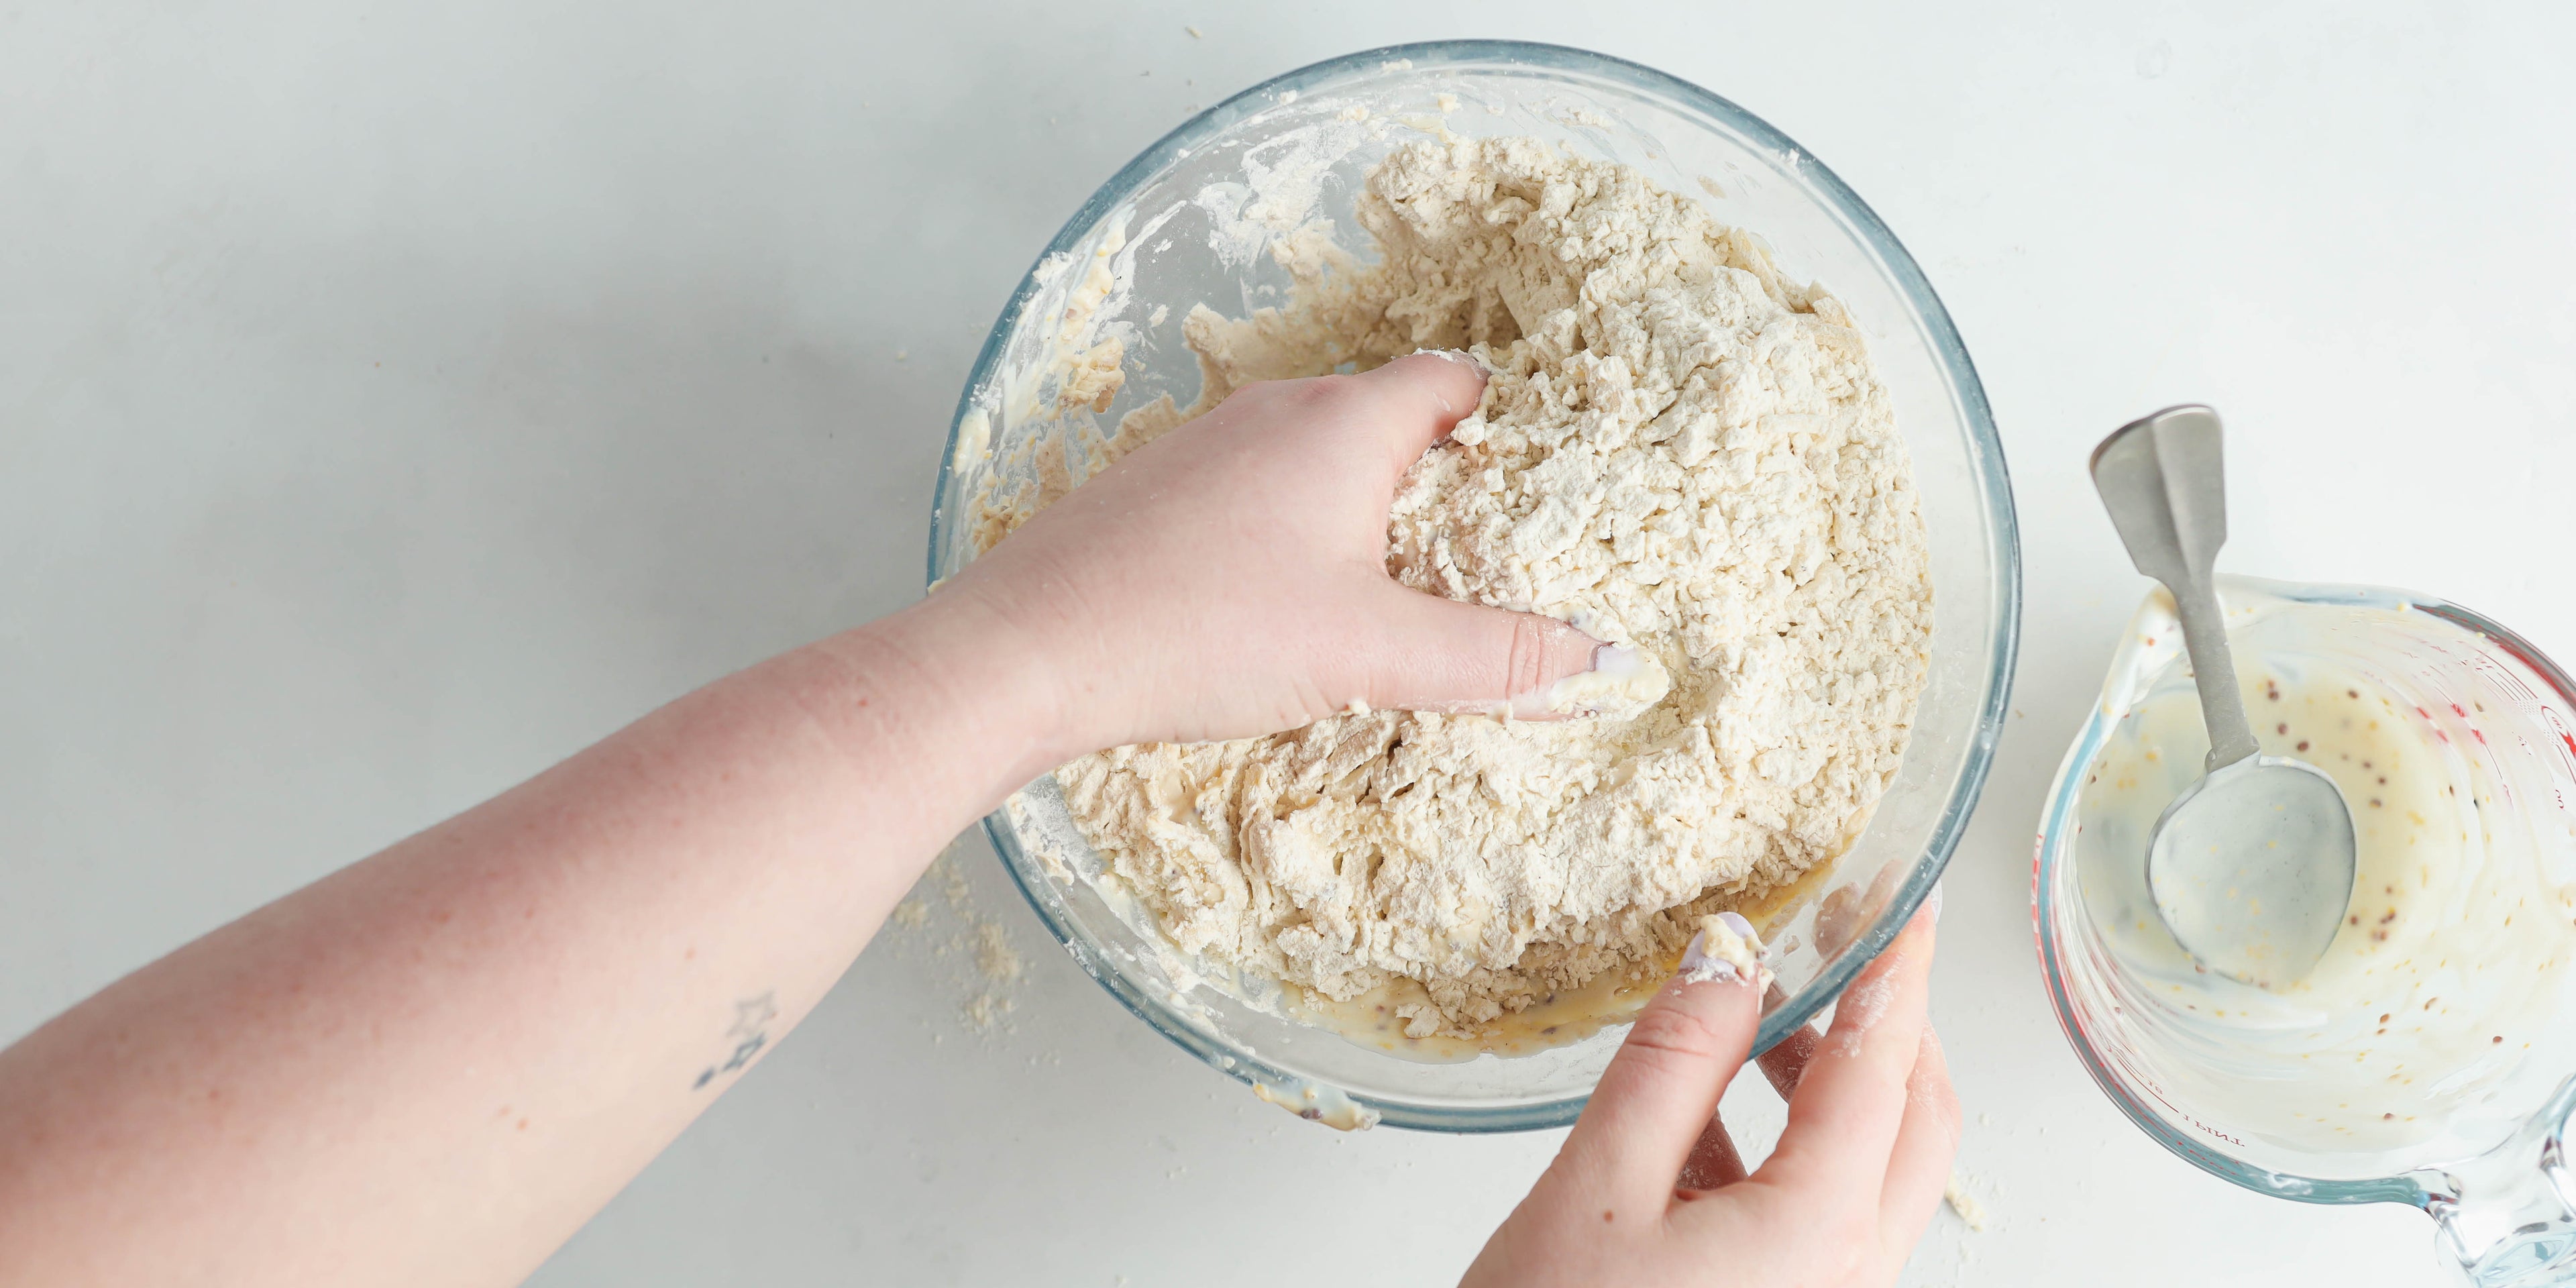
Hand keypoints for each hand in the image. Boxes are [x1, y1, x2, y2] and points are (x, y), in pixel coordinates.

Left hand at [931, 353, 1606, 756]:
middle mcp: (1278, 412)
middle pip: (1389, 419)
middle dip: (1441, 480)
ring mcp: (1208, 447)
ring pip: (1317, 459)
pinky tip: (1289, 606)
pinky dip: (1294, 533)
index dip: (1507, 423)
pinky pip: (1257, 493)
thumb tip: (1603, 662)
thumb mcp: (1370, 655)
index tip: (1541, 483)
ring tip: (1396, 590)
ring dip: (1362, 512)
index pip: (1454, 383)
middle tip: (1485, 556)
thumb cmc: (1203, 631)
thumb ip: (1492, 658)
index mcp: (1345, 422)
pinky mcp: (1158, 493)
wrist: (1028, 649)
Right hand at [1462, 910, 1957, 1287]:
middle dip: (1888, 1025)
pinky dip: (1791, 1152)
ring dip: (1836, 1087)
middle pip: (1917, 1122)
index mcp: (1815, 1231)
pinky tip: (1705, 1126)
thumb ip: (1671, 1064)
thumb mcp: (1596, 1186)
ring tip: (1758, 1024)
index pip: (1884, 1064)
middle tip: (1841, 948)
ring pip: (1876, 1171)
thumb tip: (1728, 959)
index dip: (1893, 967)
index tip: (1902, 899)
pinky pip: (1825, 1220)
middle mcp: (1848, 1277)